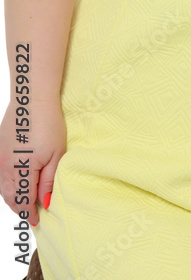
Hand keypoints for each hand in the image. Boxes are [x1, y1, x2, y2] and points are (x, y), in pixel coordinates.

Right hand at [0, 99, 65, 225]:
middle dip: (19, 207)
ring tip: (23, 202)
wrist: (32, 99)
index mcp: (22, 170)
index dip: (30, 212)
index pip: (23, 200)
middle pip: (10, 196)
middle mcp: (6, 168)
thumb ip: (49, 180)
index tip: (36, 220)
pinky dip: (6, 185)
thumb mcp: (56, 153)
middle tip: (30, 214)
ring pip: (3, 187)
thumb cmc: (48, 123)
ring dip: (12, 197)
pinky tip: (15, 183)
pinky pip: (0, 175)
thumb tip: (45, 202)